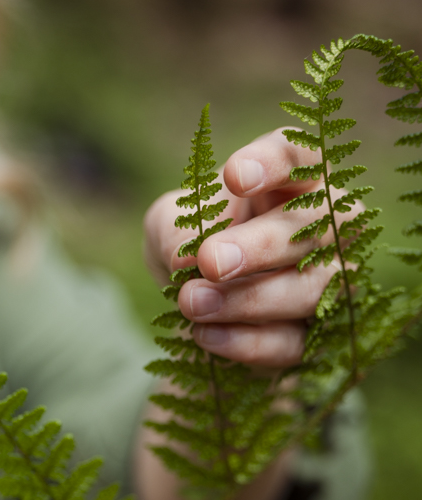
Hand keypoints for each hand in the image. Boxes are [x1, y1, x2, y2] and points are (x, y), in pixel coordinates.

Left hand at [143, 126, 358, 367]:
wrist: (193, 315)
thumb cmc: (190, 251)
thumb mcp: (166, 227)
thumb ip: (173, 228)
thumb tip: (186, 257)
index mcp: (294, 181)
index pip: (303, 156)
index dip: (276, 163)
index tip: (233, 176)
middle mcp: (329, 226)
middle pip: (319, 224)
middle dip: (262, 245)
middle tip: (211, 261)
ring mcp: (332, 284)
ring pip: (313, 289)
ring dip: (249, 298)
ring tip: (192, 302)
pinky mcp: (318, 339)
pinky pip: (294, 343)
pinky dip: (246, 341)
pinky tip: (204, 335)